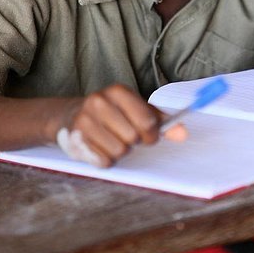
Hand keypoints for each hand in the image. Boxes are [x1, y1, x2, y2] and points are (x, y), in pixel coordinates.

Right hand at [56, 84, 186, 166]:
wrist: (70, 115)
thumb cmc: (111, 113)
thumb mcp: (135, 109)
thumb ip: (160, 121)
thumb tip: (182, 134)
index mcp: (118, 91)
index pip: (147, 120)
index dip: (152, 134)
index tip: (148, 136)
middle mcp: (99, 101)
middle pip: (133, 137)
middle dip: (133, 142)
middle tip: (126, 137)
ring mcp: (85, 120)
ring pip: (119, 151)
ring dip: (119, 152)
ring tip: (111, 140)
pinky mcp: (76, 139)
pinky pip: (103, 161)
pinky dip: (106, 159)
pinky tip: (99, 147)